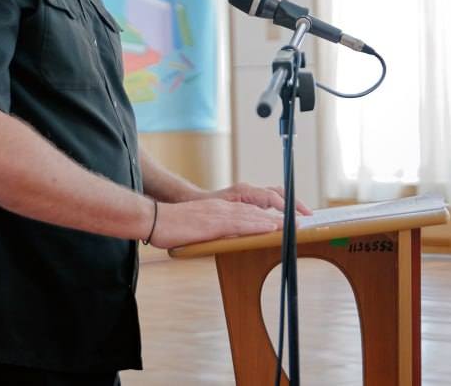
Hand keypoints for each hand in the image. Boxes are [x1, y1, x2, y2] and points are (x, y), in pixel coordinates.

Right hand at [148, 198, 280, 249]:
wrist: (153, 219)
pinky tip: (271, 228)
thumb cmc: (168, 227)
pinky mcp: (214, 222)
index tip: (282, 223)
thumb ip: (207, 233)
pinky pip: (242, 223)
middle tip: (297, 221)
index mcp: (216, 211)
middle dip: (277, 217)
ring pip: (253, 216)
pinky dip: (259, 225)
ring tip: (292, 225)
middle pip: (255, 212)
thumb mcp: (193, 229)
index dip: (266, 217)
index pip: (247, 213)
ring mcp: (218, 214)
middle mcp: (221, 209)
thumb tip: (216, 241)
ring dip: (274, 221)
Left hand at [209, 182, 312, 216]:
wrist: (194, 201)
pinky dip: (282, 207)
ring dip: (290, 205)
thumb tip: (258, 221)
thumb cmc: (204, 208)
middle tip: (309, 215)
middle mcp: (249, 190)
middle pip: (278, 193)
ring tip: (304, 216)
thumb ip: (238, 218)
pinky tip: (288, 218)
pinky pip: (270, 201)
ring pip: (276, 195)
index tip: (295, 217)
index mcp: (243, 191)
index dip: (284, 206)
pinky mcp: (250, 199)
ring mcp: (250, 193)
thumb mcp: (219, 214)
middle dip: (294, 203)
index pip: (270, 196)